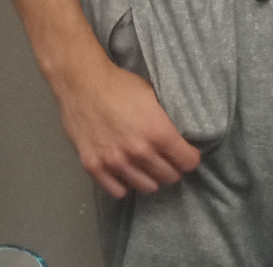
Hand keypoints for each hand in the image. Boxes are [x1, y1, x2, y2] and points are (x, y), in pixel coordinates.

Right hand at [56, 42, 200, 199]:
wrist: (83, 82)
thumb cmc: (120, 84)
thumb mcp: (153, 95)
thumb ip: (165, 121)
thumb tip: (180, 136)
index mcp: (158, 132)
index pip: (188, 162)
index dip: (190, 157)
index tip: (186, 153)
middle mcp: (139, 152)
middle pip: (169, 177)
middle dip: (172, 167)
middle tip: (166, 158)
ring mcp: (115, 162)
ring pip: (146, 187)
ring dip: (151, 178)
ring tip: (147, 166)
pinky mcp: (94, 167)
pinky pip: (117, 191)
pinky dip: (125, 184)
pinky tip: (126, 172)